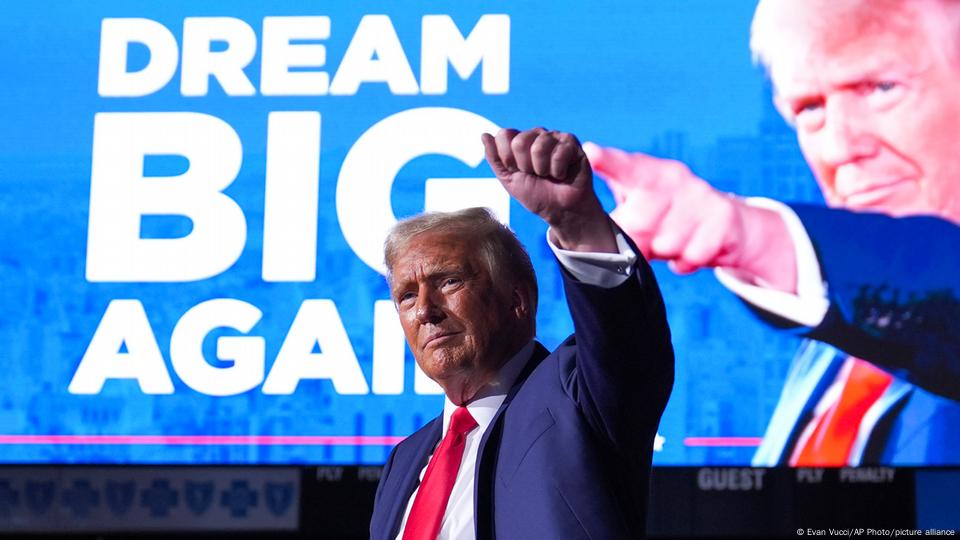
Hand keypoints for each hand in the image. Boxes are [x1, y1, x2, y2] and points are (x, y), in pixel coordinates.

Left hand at [481, 128, 615, 252]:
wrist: (560, 210)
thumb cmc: (535, 195)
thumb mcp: (508, 179)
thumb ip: (494, 158)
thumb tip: (484, 135)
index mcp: (519, 140)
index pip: (504, 135)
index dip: (508, 159)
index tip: (517, 172)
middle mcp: (536, 134)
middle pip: (519, 142)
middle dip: (525, 166)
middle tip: (535, 175)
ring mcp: (554, 137)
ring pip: (539, 148)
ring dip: (542, 170)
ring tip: (549, 175)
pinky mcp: (571, 143)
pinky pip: (558, 154)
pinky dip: (558, 171)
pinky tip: (562, 174)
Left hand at [584, 142, 797, 291]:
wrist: (728, 225)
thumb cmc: (667, 218)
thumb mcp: (638, 210)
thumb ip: (616, 221)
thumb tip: (595, 245)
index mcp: (647, 173)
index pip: (624, 166)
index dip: (607, 161)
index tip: (590, 153)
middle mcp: (674, 177)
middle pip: (640, 223)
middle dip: (641, 241)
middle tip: (650, 238)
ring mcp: (701, 195)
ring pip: (667, 245)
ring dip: (667, 253)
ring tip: (675, 240)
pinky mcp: (723, 218)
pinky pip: (692, 256)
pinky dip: (687, 262)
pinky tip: (693, 248)